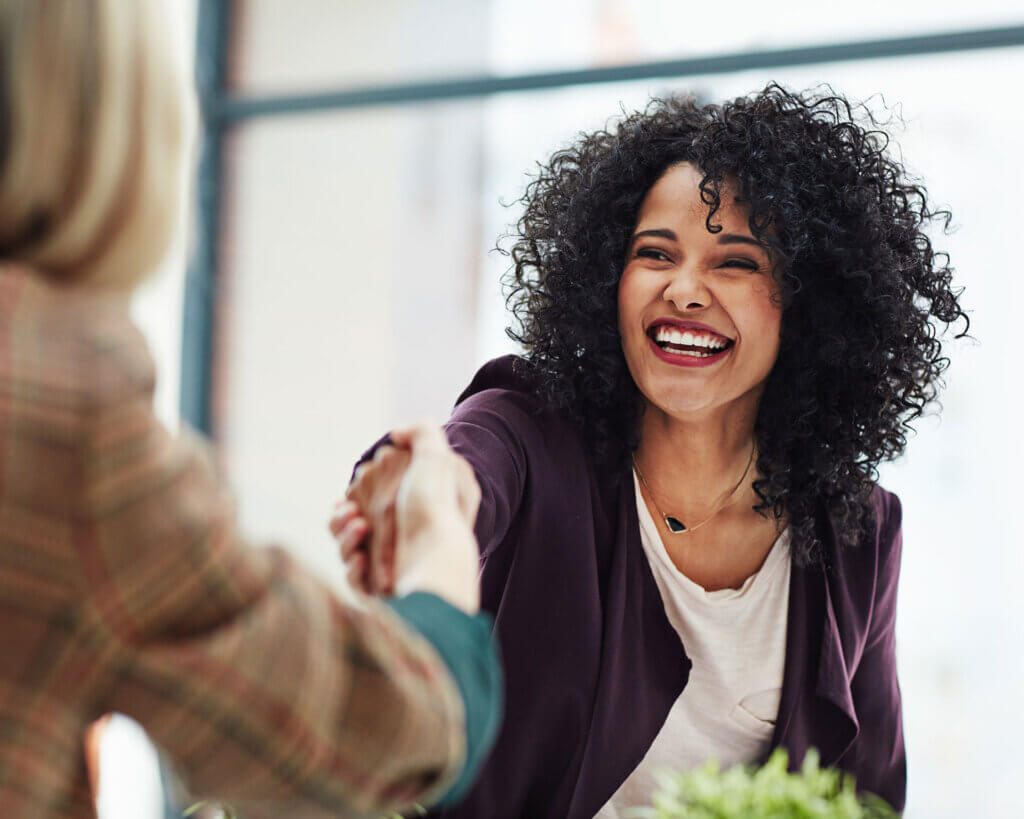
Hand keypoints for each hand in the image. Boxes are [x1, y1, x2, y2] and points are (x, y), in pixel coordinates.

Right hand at [331, 425, 481, 612]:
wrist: (437, 562)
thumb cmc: (436, 510)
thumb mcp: (437, 459)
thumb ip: (421, 433)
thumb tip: (396, 433)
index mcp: (410, 510)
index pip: (371, 498)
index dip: (358, 491)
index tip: (356, 487)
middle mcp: (400, 539)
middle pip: (351, 523)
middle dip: (343, 515)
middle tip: (351, 513)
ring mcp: (389, 566)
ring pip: (346, 549)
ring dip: (344, 536)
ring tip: (359, 528)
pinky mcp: (379, 591)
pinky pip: (353, 578)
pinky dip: (353, 566)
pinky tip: (362, 559)